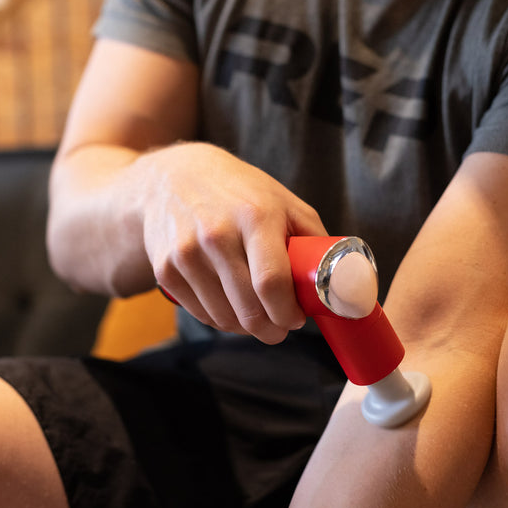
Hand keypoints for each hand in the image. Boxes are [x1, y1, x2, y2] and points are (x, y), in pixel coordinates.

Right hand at [135, 142, 326, 343]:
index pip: (272, 283)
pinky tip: (229, 305)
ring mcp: (186, 253)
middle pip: (248, 308)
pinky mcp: (165, 269)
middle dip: (271, 329)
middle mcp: (216, 234)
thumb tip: (342, 282)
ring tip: (255, 316)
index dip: (288, 312)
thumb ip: (313, 239)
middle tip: (280, 329)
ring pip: (223, 318)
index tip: (297, 319)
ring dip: (245, 327)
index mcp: (254, 216)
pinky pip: (201, 314)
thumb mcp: (283, 201)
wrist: (172, 178)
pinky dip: (220, 319)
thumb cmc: (238, 192)